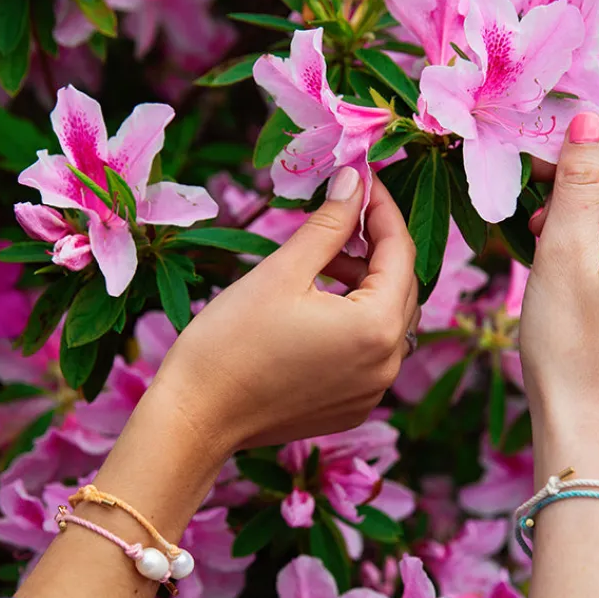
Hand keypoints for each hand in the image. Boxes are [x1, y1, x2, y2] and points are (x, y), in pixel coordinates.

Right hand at [154, 168, 417, 453]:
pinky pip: (371, 354)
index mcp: (376, 327)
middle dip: (376, 247)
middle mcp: (388, 364)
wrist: (197, 418)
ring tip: (322, 263)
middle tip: (340, 216)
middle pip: (401, 288)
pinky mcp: (353, 408)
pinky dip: (356, 324)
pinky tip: (318, 308)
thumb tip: (355, 180)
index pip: (400, 252)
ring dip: (365, 285)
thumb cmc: (230, 342)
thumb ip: (329, 224)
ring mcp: (372, 391)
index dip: (382, 209)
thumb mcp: (282, 271)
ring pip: (388, 322)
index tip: (361, 179)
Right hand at [520, 113, 598, 481]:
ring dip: (583, 222)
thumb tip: (590, 117)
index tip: (533, 167)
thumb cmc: (565, 342)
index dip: (581, 149)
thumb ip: (580, 181)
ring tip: (542, 251)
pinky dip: (594, 252)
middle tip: (533, 222)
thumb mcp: (563, 252)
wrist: (584, 424)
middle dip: (579, 190)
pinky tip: (564, 277)